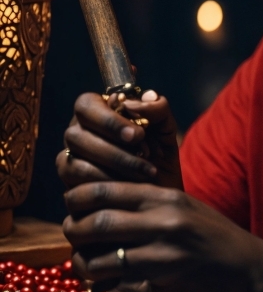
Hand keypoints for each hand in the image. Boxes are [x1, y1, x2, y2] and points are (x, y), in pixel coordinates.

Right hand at [57, 91, 182, 189]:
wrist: (161, 192)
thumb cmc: (159, 155)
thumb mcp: (165, 129)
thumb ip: (157, 108)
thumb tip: (140, 100)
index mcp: (94, 113)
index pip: (85, 105)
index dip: (109, 120)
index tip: (138, 135)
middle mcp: (76, 134)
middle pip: (76, 135)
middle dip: (114, 148)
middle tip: (145, 155)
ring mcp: (69, 161)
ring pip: (76, 163)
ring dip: (114, 169)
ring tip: (146, 173)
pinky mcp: (71, 187)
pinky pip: (78, 187)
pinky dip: (108, 186)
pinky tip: (132, 188)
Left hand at [63, 182, 262, 291]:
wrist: (260, 277)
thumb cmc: (222, 251)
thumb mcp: (189, 216)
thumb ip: (153, 211)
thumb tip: (109, 216)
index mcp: (168, 195)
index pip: (107, 187)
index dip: (80, 200)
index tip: (76, 214)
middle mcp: (165, 213)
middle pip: (97, 213)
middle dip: (75, 229)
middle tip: (76, 242)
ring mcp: (166, 242)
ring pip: (100, 244)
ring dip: (82, 259)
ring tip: (86, 266)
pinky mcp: (167, 272)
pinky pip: (117, 272)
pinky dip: (100, 280)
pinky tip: (104, 285)